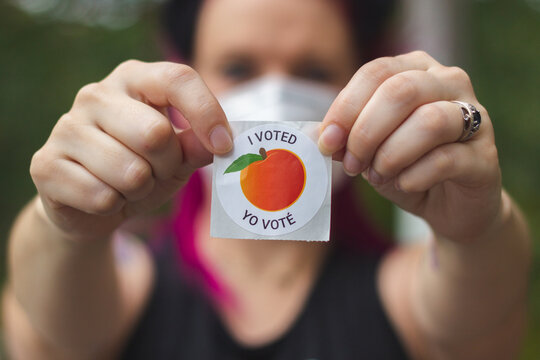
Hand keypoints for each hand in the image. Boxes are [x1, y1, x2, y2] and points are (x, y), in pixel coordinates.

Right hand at [30, 60, 231, 239]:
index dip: (207, 113)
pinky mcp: (45, 164)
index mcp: (134, 79)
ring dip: (140, 190)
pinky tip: (103, 195)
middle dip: (167, 166)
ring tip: (128, 184)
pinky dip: (113, 206)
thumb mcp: (177, 156)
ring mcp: (66, 127)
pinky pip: (102, 197)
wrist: (90, 201)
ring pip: (130, 172)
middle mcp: (96, 94)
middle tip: (156, 171)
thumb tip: (221, 142)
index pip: (177, 79)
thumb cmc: (142, 167)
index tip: (224, 146)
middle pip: (156, 133)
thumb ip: (197, 146)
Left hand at [319, 51, 501, 241]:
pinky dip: (414, 176)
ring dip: (391, 155)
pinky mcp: (486, 156)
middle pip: (401, 91)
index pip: (376, 73)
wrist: (447, 204)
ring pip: (430, 122)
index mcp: (415, 70)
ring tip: (378, 175)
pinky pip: (446, 159)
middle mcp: (449, 83)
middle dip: (365, 132)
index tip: (326, 141)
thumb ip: (347, 137)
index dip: (346, 107)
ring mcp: (475, 117)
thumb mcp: (368, 149)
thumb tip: (323, 136)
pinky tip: (404, 184)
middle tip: (352, 163)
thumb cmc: (405, 166)